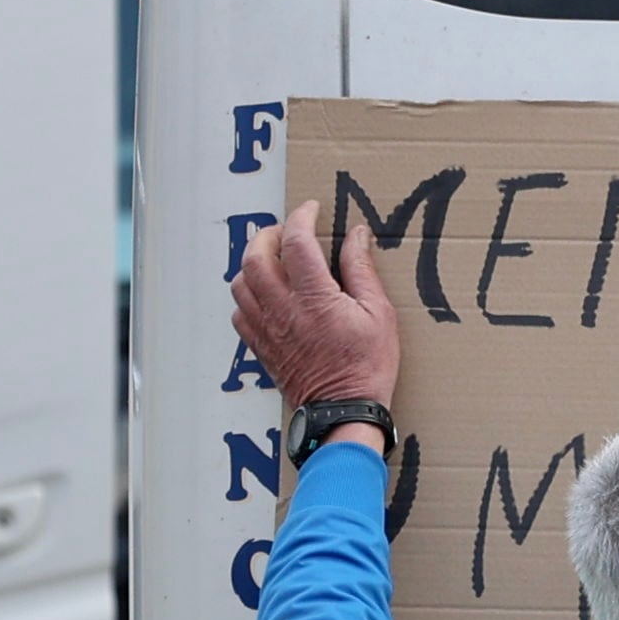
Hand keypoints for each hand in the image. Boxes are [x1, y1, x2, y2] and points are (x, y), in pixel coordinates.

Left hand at [229, 197, 400, 426]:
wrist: (344, 410)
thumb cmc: (367, 366)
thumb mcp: (379, 314)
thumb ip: (362, 271)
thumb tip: (357, 236)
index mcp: (316, 298)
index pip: (297, 242)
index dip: (302, 217)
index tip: (311, 209)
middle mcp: (283, 309)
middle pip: (255, 257)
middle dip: (268, 235)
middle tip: (285, 233)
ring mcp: (267, 328)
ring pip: (240, 283)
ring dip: (253, 264)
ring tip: (273, 261)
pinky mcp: (260, 347)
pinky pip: (239, 312)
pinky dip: (247, 297)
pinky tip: (266, 297)